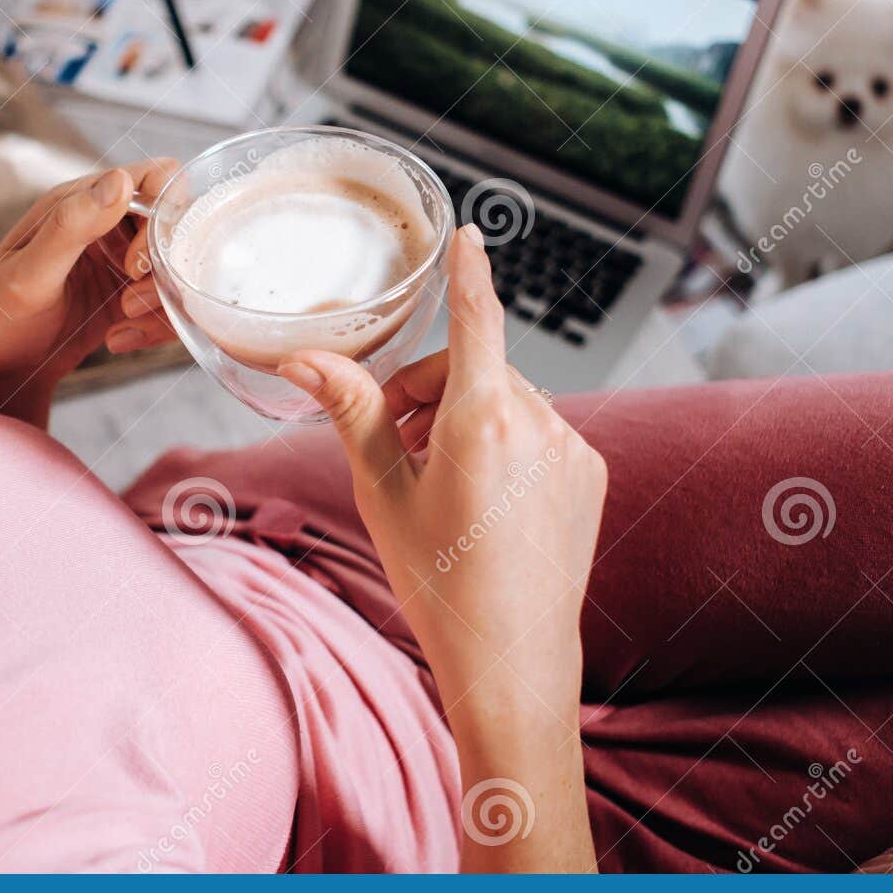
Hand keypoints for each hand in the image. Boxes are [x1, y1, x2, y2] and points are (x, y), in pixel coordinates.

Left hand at [0, 159, 179, 426]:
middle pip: (180, 226)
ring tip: (121, 325)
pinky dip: (157, 327)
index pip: (158, 178)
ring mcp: (126, 259)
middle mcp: (111, 222)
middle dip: (164, 270)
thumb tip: (120, 180)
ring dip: (162, 304)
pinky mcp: (135, 295)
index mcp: (84, 199)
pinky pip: (174, 303)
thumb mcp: (29, 274)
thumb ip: (71, 226)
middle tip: (128, 303)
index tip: (135, 264)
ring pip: (182, 269)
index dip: (163, 217)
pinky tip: (120, 340)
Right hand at [278, 225, 606, 724]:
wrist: (511, 658)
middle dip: (429, 393)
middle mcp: (539, 421)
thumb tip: (302, 359)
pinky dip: (507, 444)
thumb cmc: (439, 583)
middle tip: (394, 447)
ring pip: (507, 400)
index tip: (468, 234)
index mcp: (481, 419)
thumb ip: (350, 411)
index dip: (468, 271)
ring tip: (436, 482)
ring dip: (466, 418)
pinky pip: (541, 431)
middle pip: (473, 369)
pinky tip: (483, 499)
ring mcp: (572, 447)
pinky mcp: (590, 473)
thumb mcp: (381, 492)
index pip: (475, 318)